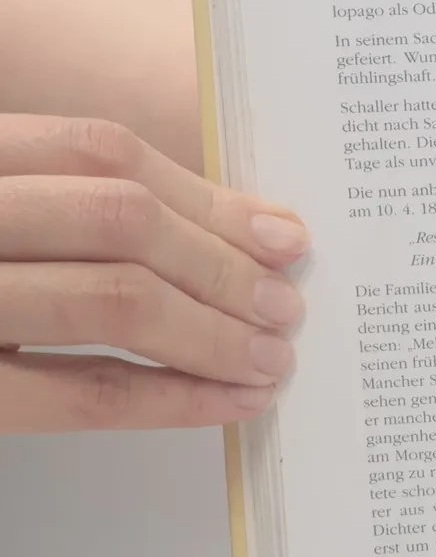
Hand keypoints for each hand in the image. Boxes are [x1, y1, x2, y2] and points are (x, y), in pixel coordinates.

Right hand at [0, 115, 307, 431]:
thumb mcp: (0, 214)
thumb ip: (62, 209)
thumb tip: (224, 230)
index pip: (96, 153)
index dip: (203, 193)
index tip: (280, 232)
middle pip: (119, 220)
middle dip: (221, 264)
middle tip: (286, 302)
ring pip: (112, 299)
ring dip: (212, 331)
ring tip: (269, 356)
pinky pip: (78, 391)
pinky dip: (170, 398)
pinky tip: (226, 403)